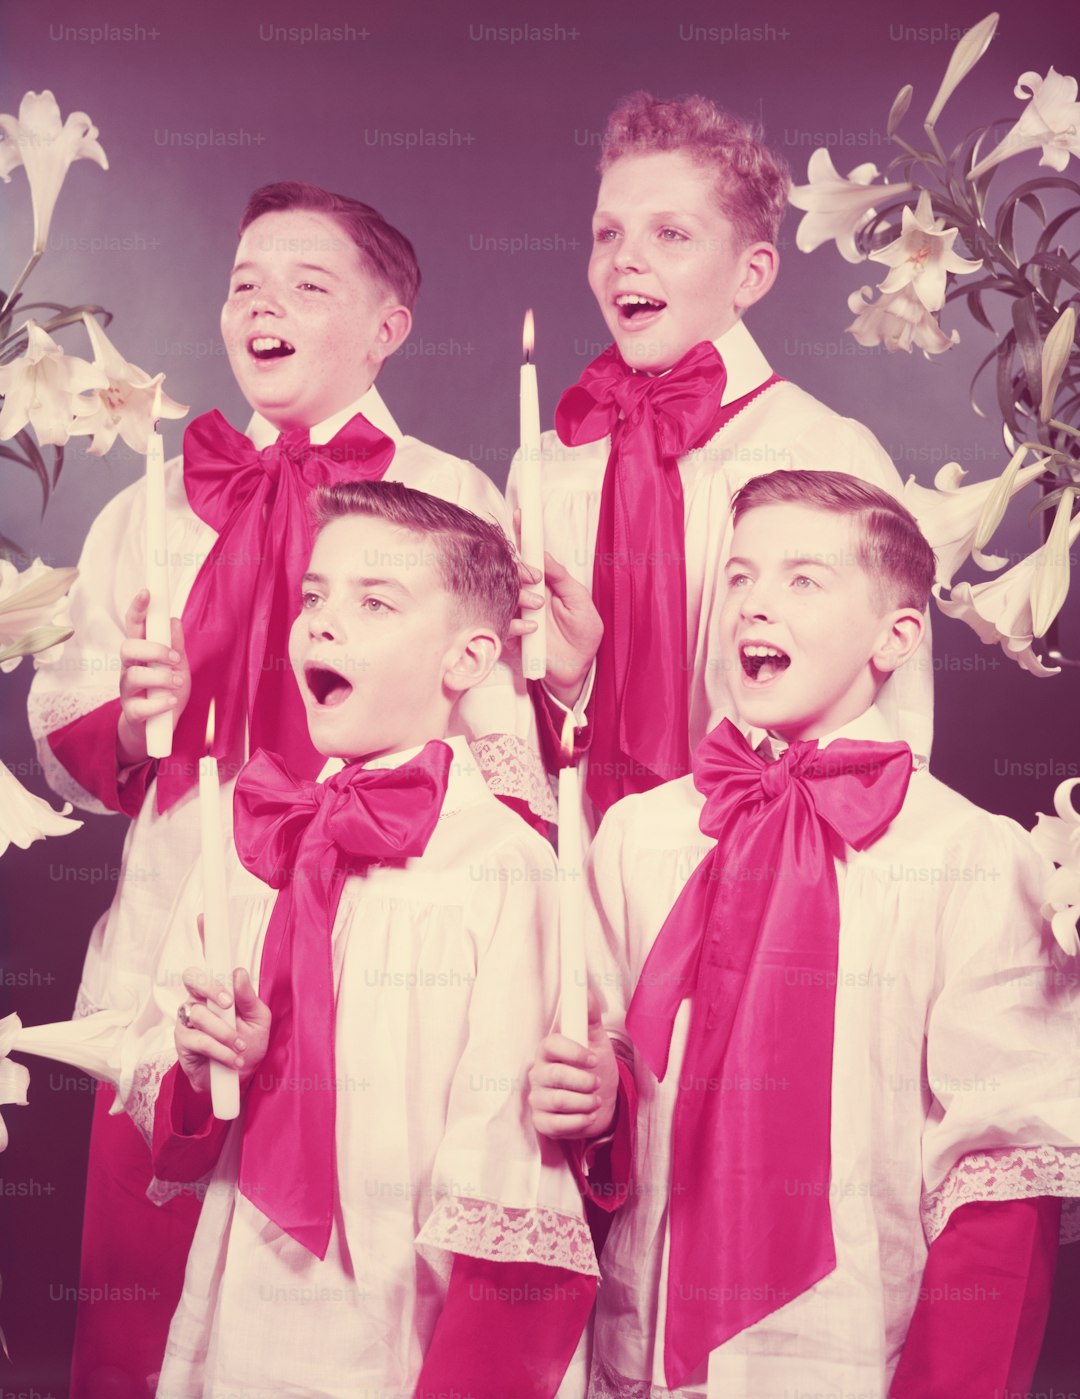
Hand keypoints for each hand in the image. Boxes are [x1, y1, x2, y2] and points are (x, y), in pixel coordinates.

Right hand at [117, 590, 189, 765]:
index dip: (137, 608)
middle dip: (153, 649)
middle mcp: (130, 669)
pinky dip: (160, 703)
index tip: (146, 592)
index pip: (134, 626)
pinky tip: (171, 702)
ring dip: (161, 677)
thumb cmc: (167, 691)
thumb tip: (173, 620)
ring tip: (177, 683)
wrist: (158, 729)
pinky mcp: (132, 713)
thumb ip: (176, 645)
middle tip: (174, 658)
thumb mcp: (178, 666)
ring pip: (133, 675)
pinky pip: (141, 706)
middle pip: (127, 647)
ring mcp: (128, 691)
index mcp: (141, 654)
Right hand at [174, 960, 270, 1094]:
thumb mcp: (257, 1019)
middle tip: (229, 1005)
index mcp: (214, 994)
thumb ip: (248, 997)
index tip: (230, 994)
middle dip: (211, 989)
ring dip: (224, 1032)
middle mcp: (197, 1003)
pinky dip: (220, 1050)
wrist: (242, 1076)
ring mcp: (187, 1023)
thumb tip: (239, 973)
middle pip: (191, 979)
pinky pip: (200, 1041)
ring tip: (241, 1047)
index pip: (202, 973)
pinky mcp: (183, 1045)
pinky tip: (233, 1059)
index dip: (211, 976)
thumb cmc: (249, 1043)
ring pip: (199, 1015)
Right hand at [509, 511, 602, 708]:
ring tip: (536, 607)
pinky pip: (501, 625)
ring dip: (518, 596)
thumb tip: (544, 556)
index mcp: (543, 581)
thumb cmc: (583, 632)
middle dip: (518, 568)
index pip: (529, 553)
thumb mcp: (580, 600)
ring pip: (502, 594)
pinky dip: (515, 624)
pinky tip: (532, 628)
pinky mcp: (510, 635)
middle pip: (510, 570)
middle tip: (532, 577)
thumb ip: (561, 577)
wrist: (579, 668)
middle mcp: (525, 594)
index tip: (520, 515)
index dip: (524, 534)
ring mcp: (516, 613)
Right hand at [528, 989, 617, 1139]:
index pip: (551, 1045)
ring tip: (596, 1100)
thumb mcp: (597, 1040)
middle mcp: (538, 1072)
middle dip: (583, 1081)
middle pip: (554, 1075)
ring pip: (557, 1101)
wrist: (603, 1102)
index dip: (574, 1052)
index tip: (594, 1059)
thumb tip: (585, 993)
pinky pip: (555, 1125)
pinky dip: (578, 1122)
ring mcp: (538, 1098)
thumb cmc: (596, 1069)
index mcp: (549, 1050)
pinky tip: (589, 1116)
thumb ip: (590, 1016)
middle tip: (597, 1082)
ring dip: (584, 1102)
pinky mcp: (541, 1122)